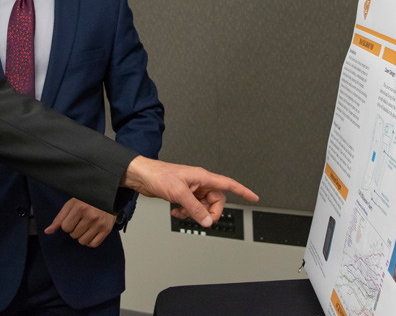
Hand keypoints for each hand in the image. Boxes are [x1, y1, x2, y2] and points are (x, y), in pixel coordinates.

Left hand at [44, 198, 116, 247]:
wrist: (108, 196)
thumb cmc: (88, 200)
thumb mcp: (72, 204)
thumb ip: (59, 218)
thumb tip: (47, 231)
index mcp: (80, 207)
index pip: (65, 227)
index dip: (67, 224)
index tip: (73, 218)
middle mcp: (90, 216)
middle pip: (73, 235)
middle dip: (75, 229)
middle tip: (81, 220)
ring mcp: (99, 224)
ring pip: (82, 241)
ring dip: (82, 236)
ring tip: (86, 226)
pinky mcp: (107, 230)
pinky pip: (93, 244)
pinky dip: (90, 241)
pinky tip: (91, 233)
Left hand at [123, 156, 258, 227]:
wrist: (143, 176)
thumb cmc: (159, 175)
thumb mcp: (179, 193)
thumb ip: (195, 208)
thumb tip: (207, 220)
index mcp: (203, 177)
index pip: (228, 184)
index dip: (242, 191)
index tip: (253, 197)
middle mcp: (199, 182)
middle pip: (216, 201)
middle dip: (209, 212)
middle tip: (200, 218)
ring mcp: (191, 189)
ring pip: (203, 206)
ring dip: (195, 214)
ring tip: (182, 213)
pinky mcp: (183, 194)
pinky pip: (192, 208)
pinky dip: (186, 213)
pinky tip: (175, 211)